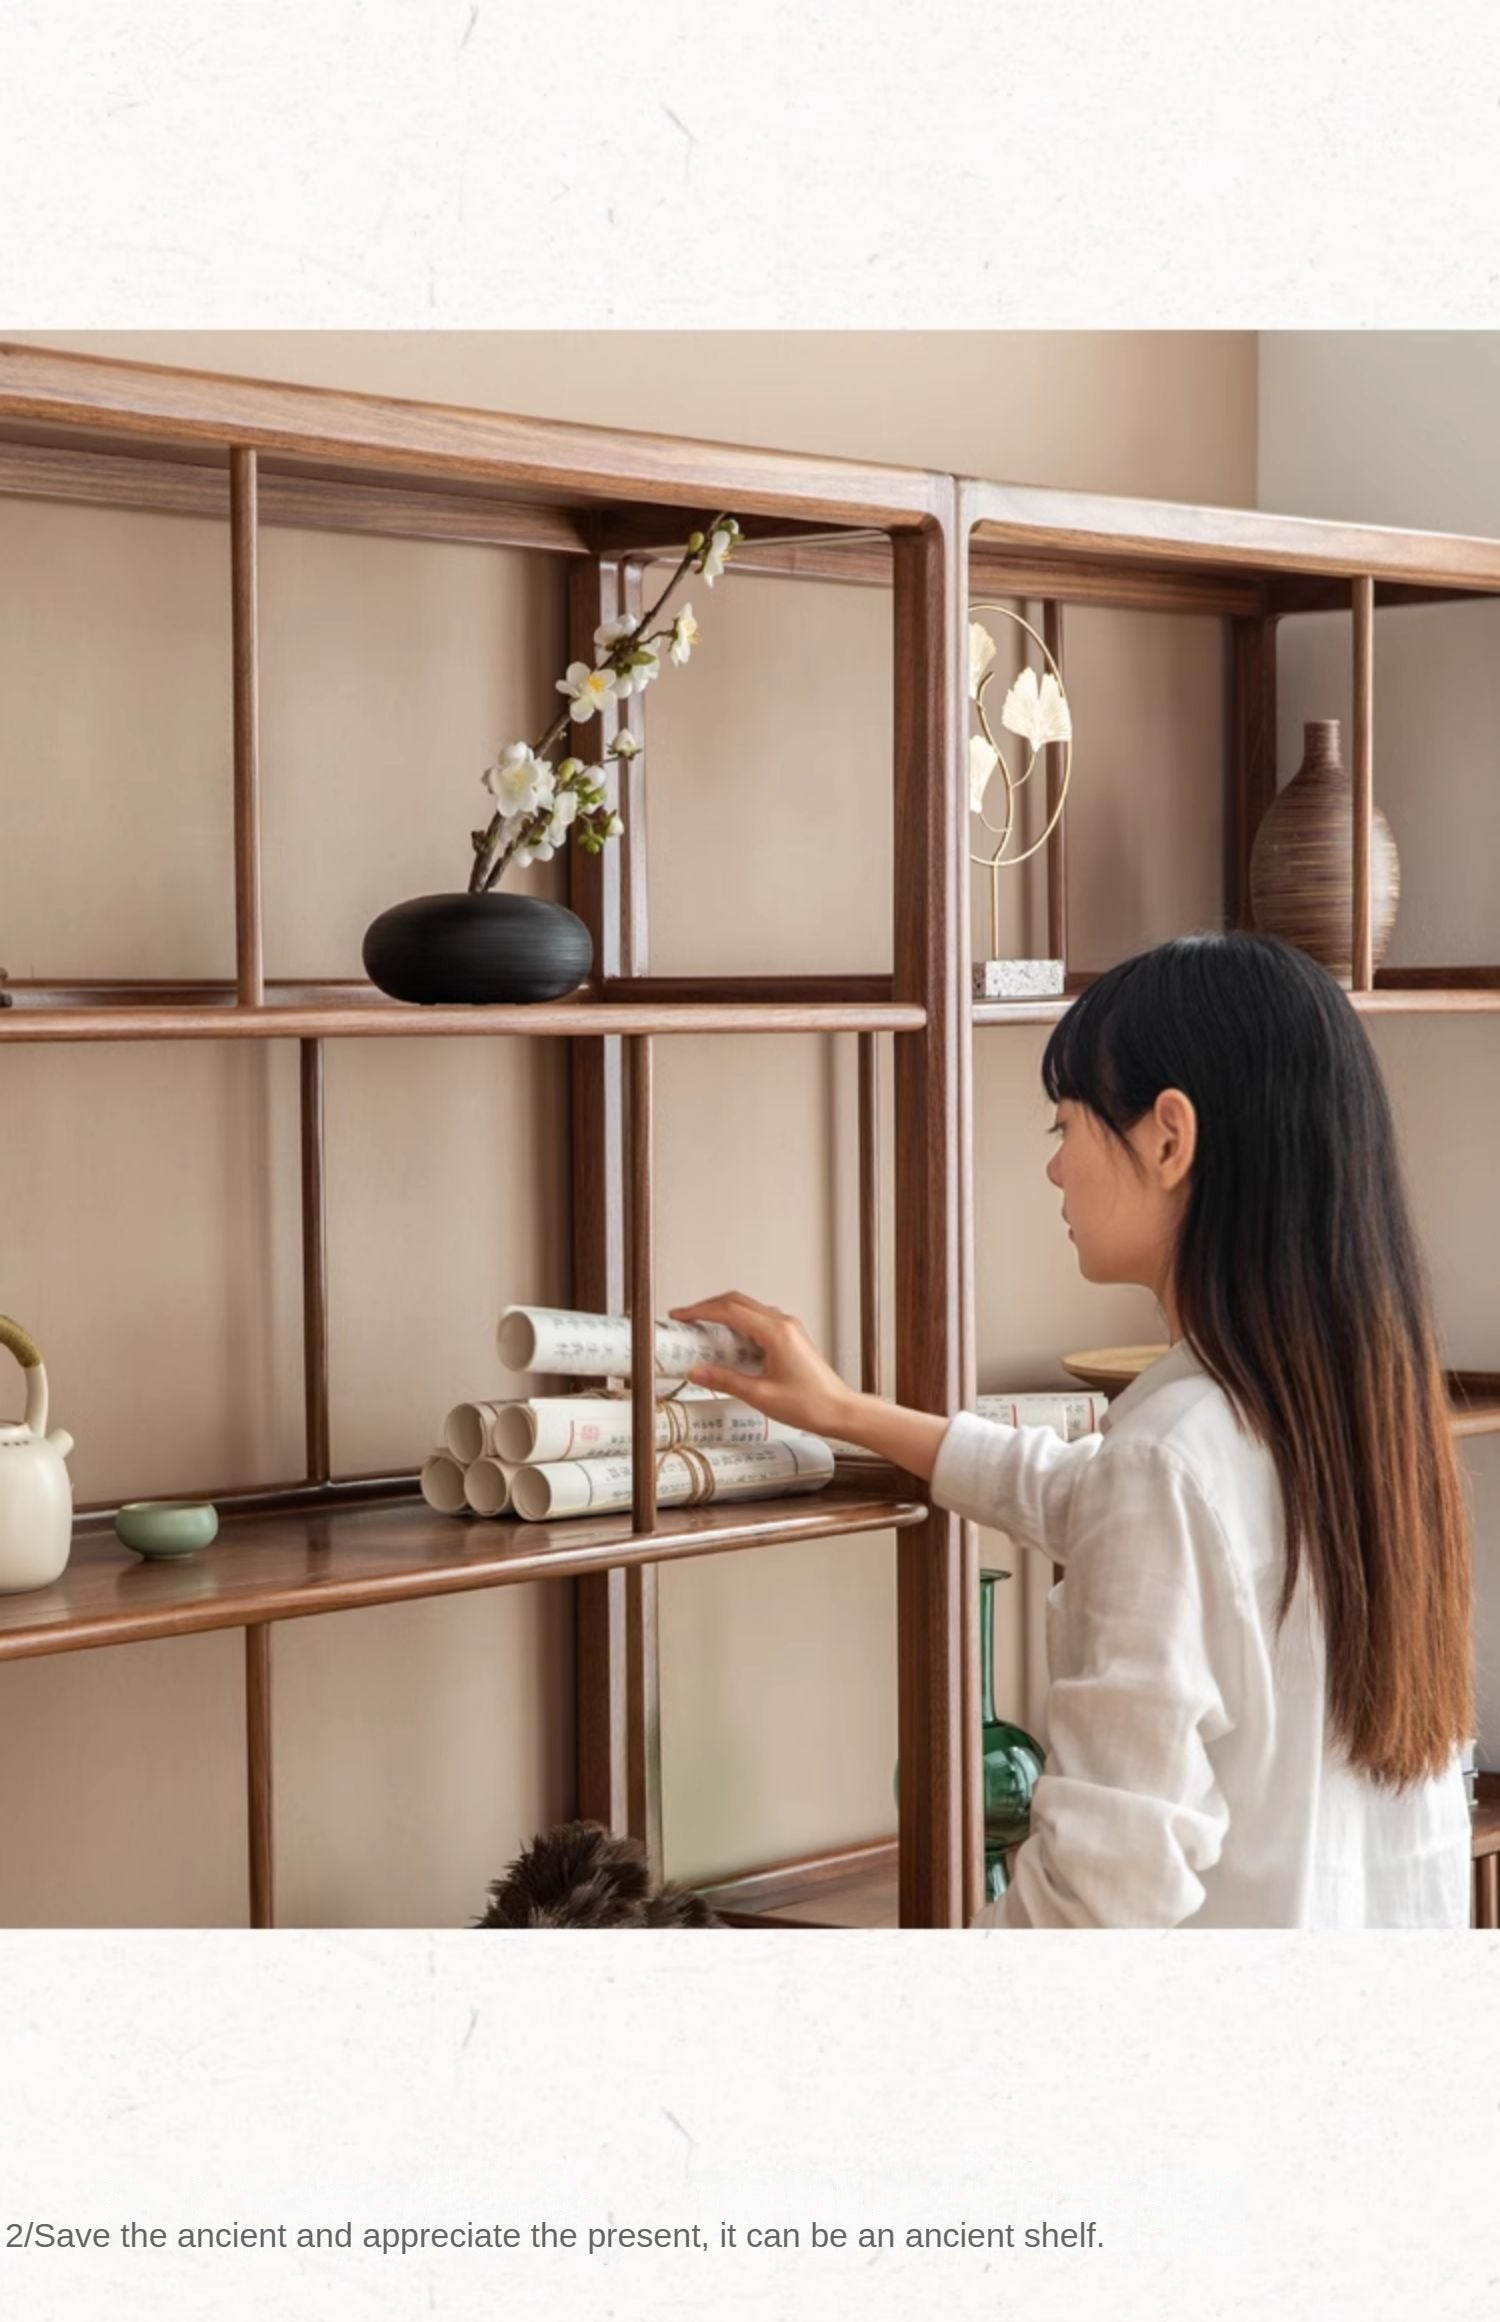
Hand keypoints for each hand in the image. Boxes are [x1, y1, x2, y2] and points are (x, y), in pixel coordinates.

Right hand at [667, 1291, 855, 1441]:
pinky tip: (727, 1341)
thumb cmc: (809, 1404)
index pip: (729, 1310)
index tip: (679, 1316)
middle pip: (737, 1301)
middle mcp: (783, 1323)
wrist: (839, 1410)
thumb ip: (725, 1381)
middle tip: (685, 1319)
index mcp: (775, 1332)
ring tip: (701, 1328)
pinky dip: (738, 1323)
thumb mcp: (760, 1395)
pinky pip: (759, 1320)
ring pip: (748, 1308)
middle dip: (707, 1307)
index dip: (700, 1311)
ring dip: (723, 1313)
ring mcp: (788, 1327)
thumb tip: (696, 1372)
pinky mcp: (791, 1336)